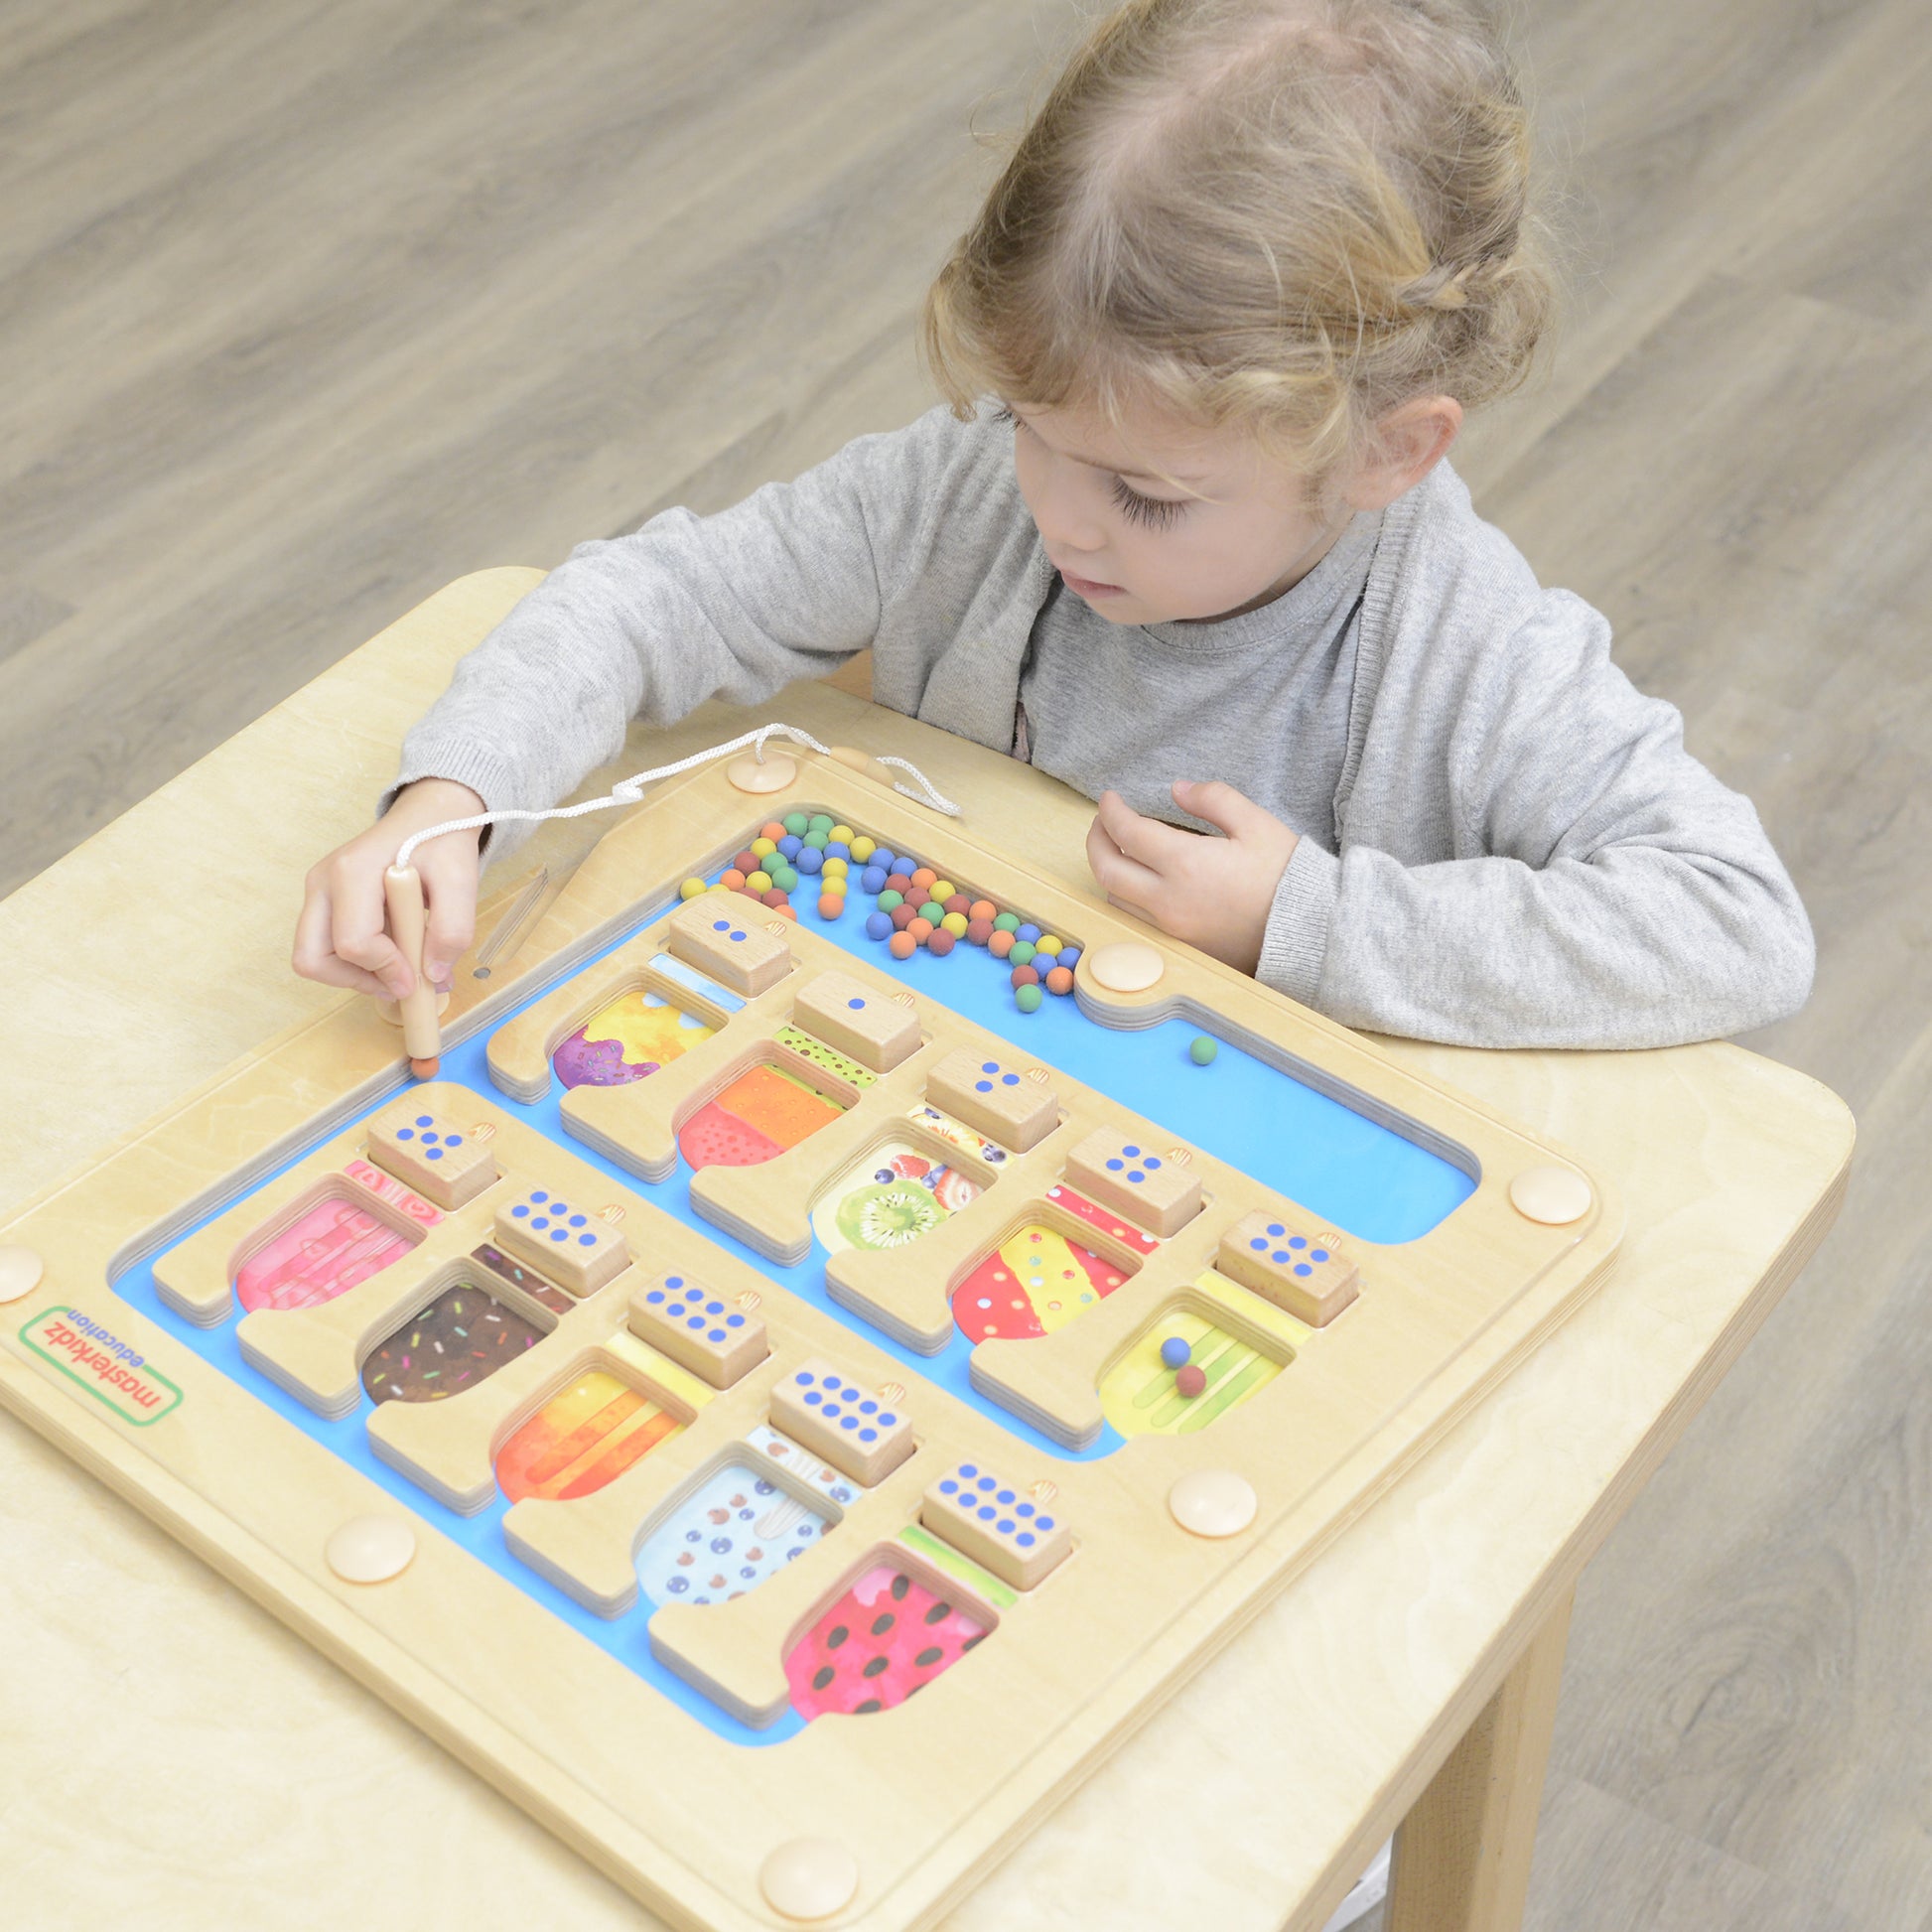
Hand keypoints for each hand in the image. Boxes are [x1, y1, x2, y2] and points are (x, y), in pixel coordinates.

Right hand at [292, 778, 485, 999]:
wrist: (429, 817)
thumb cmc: (442, 843)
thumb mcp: (461, 882)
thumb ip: (453, 930)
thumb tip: (433, 974)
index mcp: (352, 872)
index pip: (354, 944)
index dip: (387, 970)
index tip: (419, 977)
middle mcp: (323, 882)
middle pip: (312, 958)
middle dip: (356, 980)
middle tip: (399, 981)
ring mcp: (318, 892)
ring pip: (313, 958)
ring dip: (355, 974)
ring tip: (399, 965)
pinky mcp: (323, 901)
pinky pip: (325, 947)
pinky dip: (356, 962)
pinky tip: (392, 951)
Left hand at [1085, 781, 1298, 974]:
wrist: (1311, 932)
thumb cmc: (1287, 875)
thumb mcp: (1256, 824)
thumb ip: (1213, 799)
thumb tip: (1177, 789)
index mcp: (1185, 865)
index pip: (1127, 832)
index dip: (1111, 811)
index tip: (1110, 798)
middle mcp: (1169, 901)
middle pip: (1107, 870)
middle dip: (1096, 841)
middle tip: (1103, 822)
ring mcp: (1173, 929)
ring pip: (1116, 900)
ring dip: (1110, 872)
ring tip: (1122, 851)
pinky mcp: (1182, 947)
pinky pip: (1137, 922)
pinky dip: (1128, 898)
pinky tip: (1143, 882)